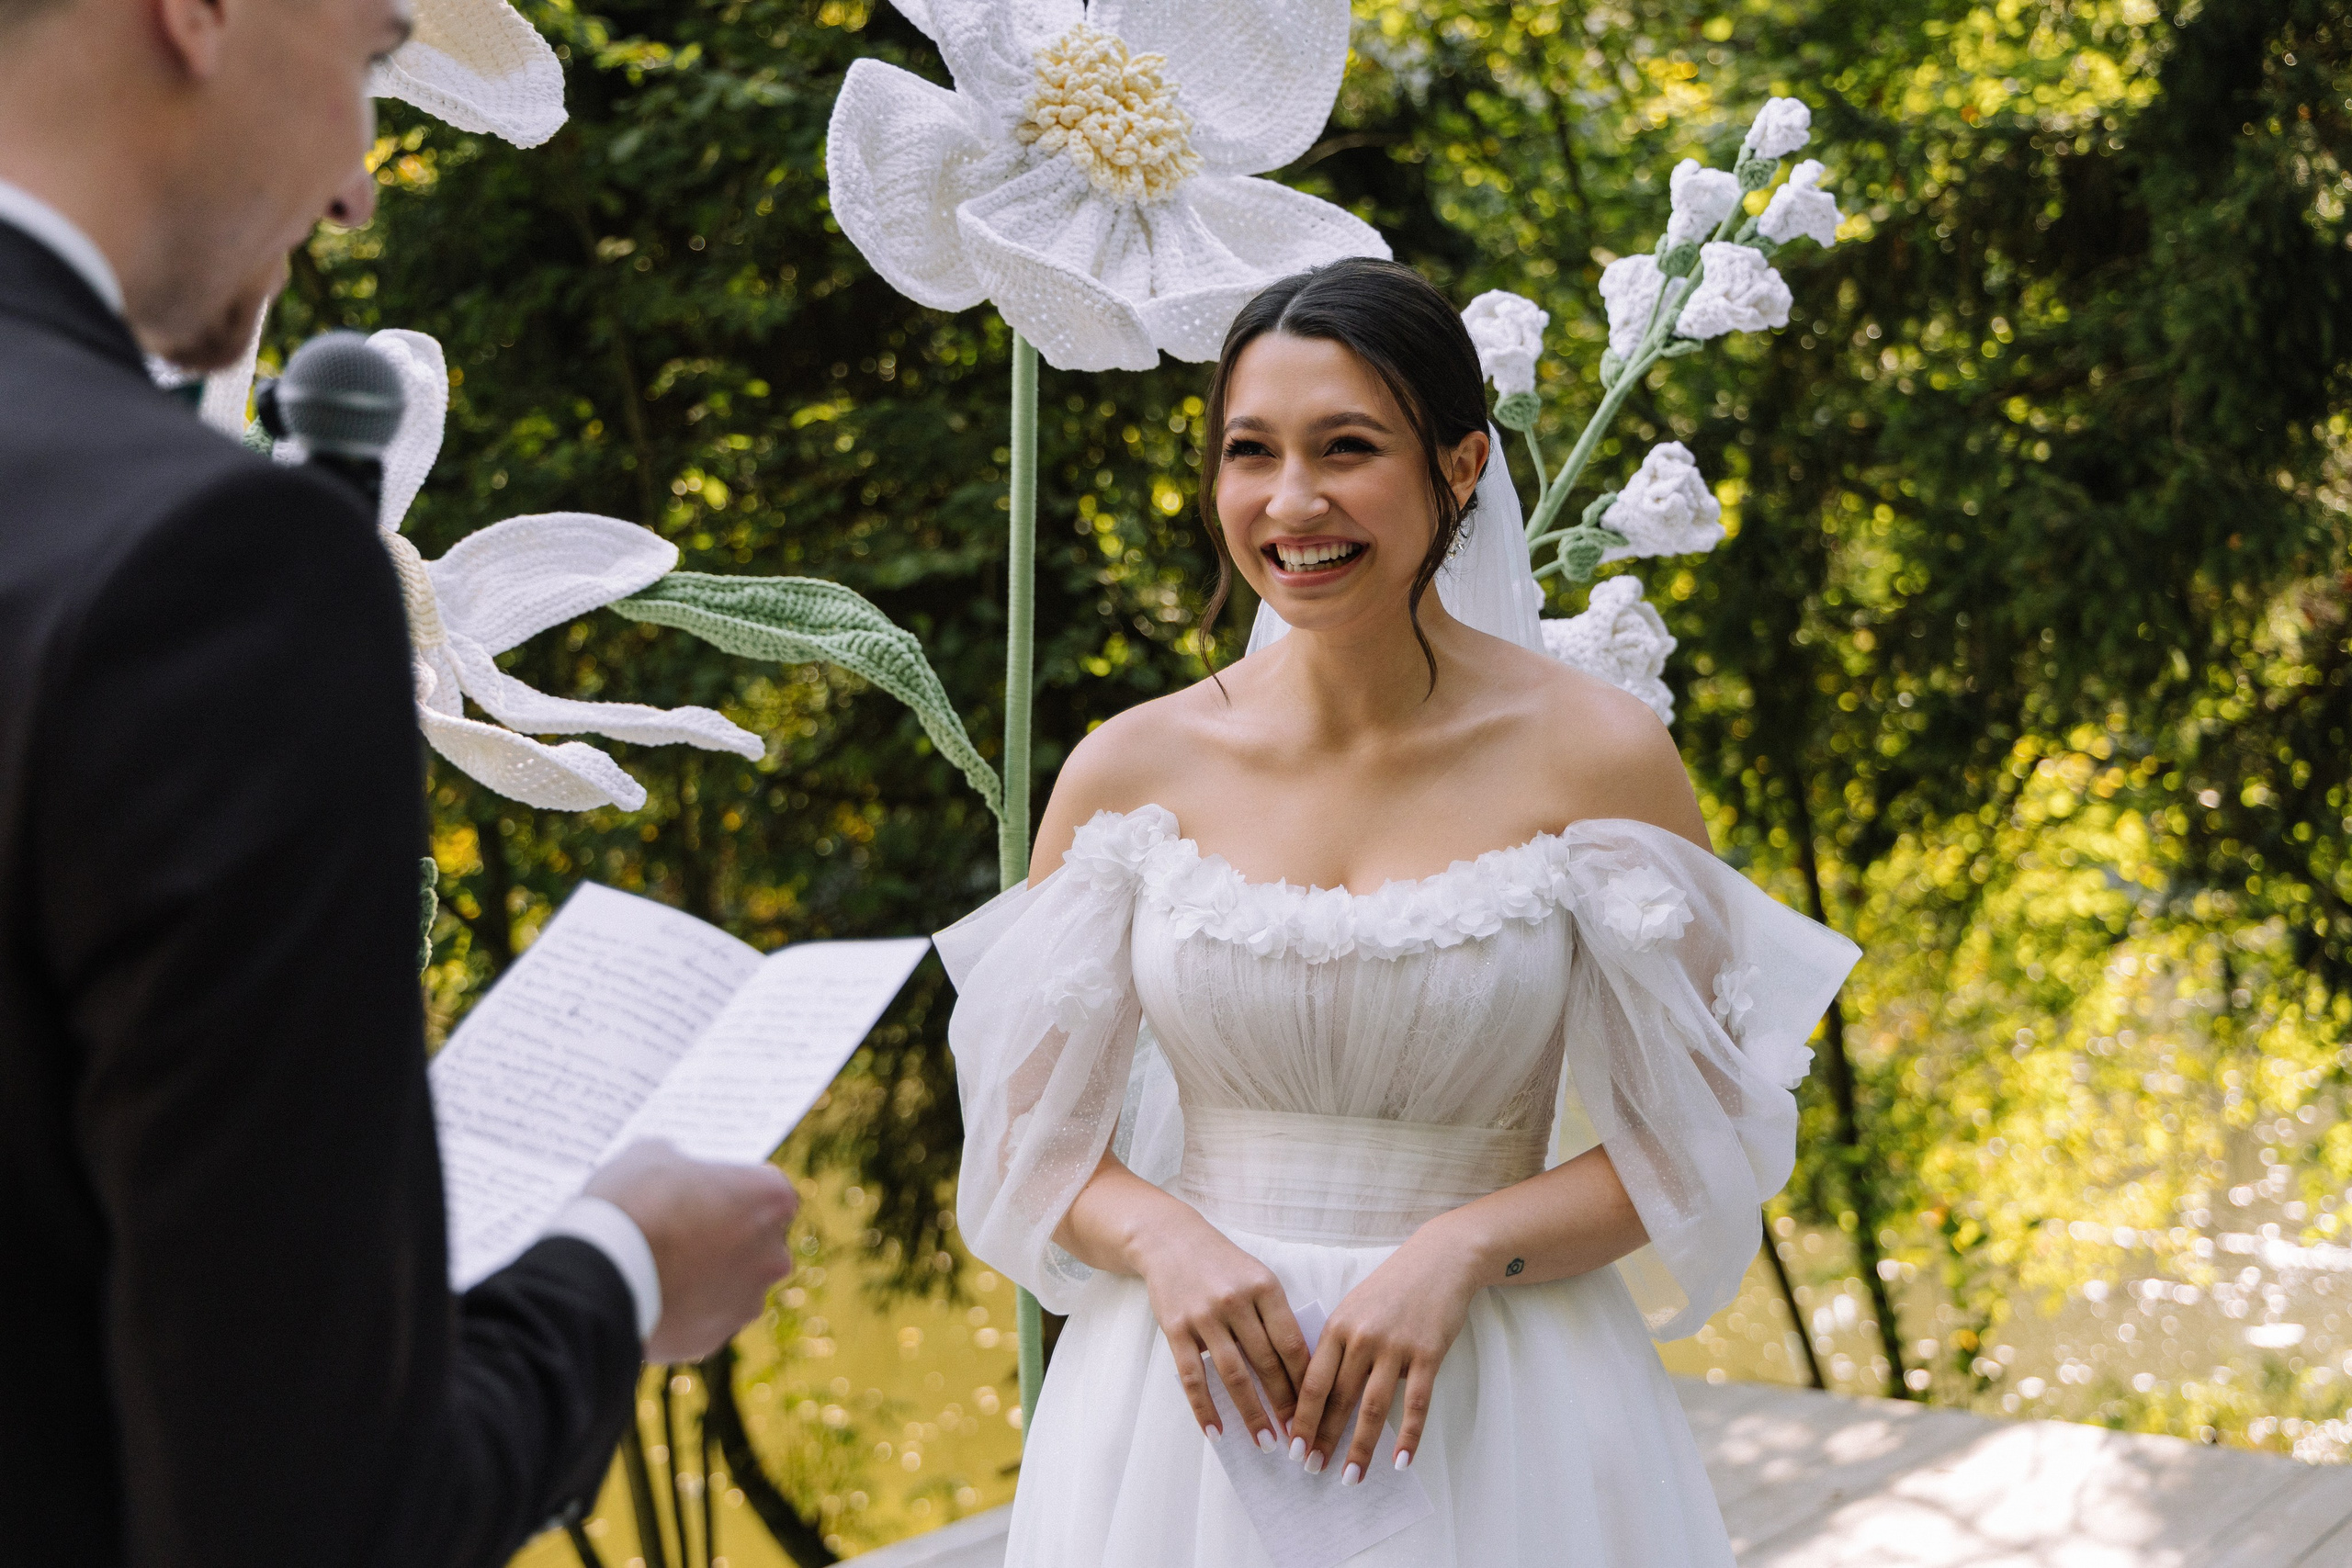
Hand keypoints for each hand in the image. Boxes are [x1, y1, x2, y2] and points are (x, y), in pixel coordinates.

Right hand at [585, 1139, 798, 1362]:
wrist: (598, 1273)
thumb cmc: (631, 1202)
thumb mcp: (652, 1153)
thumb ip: (680, 1162)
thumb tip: (677, 1170)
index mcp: (771, 1198)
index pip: (766, 1190)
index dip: (732, 1190)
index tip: (704, 1193)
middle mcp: (774, 1253)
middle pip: (757, 1241)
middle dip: (727, 1236)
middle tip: (681, 1230)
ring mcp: (747, 1300)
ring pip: (734, 1284)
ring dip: (708, 1277)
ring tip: (660, 1268)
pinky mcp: (717, 1338)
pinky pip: (705, 1318)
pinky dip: (686, 1310)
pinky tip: (652, 1297)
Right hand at [1134, 1210, 1310, 1452]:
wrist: (1170, 1240)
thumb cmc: (1223, 1265)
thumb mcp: (1258, 1278)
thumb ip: (1277, 1317)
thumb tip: (1301, 1372)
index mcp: (1265, 1288)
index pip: (1292, 1344)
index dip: (1306, 1382)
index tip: (1317, 1411)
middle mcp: (1236, 1301)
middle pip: (1267, 1363)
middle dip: (1284, 1405)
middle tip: (1298, 1438)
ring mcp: (1204, 1316)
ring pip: (1233, 1375)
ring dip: (1252, 1413)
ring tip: (1266, 1442)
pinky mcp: (1176, 1329)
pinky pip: (1192, 1377)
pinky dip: (1204, 1408)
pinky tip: (1216, 1432)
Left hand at [1288, 1221, 1478, 1482]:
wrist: (1439, 1260)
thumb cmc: (1392, 1286)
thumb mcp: (1354, 1307)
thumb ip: (1337, 1345)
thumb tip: (1318, 1391)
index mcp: (1338, 1326)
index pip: (1313, 1382)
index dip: (1302, 1418)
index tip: (1292, 1446)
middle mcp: (1362, 1338)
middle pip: (1338, 1399)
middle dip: (1323, 1438)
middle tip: (1312, 1469)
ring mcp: (1395, 1347)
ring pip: (1372, 1407)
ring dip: (1360, 1447)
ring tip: (1350, 1477)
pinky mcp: (1427, 1354)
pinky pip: (1415, 1403)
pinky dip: (1408, 1436)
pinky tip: (1399, 1461)